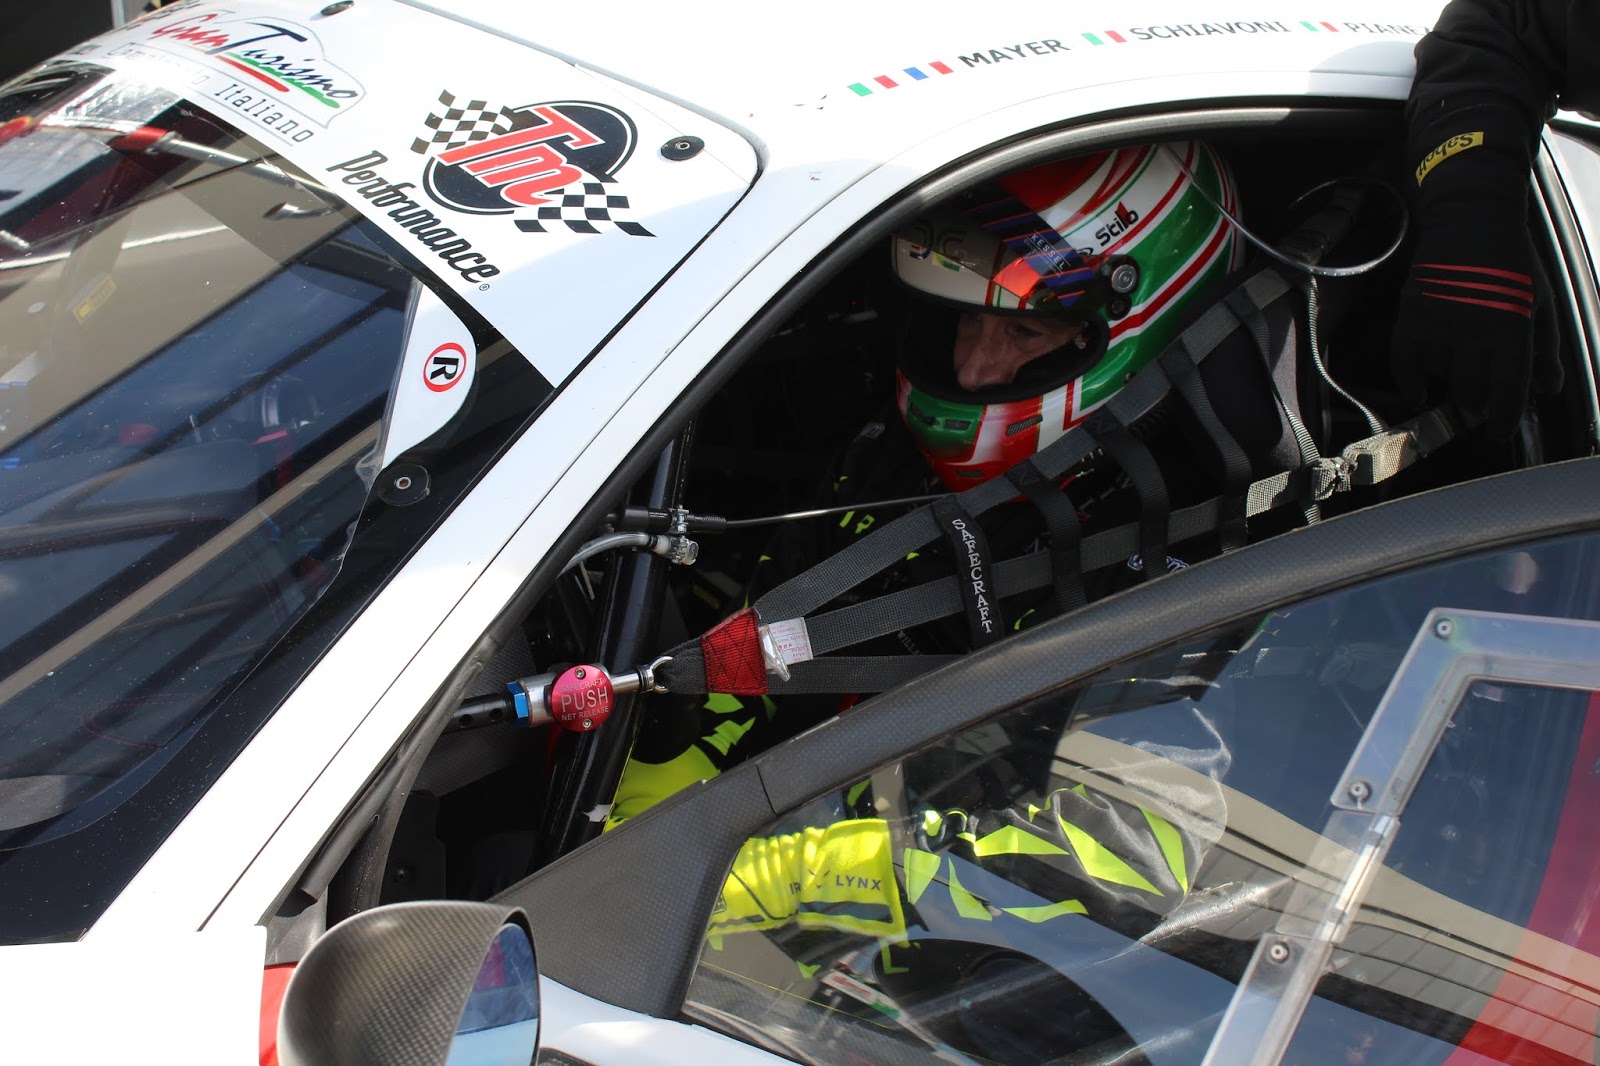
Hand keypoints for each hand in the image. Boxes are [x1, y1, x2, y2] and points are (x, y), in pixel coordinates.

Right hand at [1389, 217, 1558, 438]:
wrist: (1471, 219)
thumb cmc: (1513, 261)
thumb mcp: (1542, 302)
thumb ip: (1546, 348)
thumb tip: (1548, 389)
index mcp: (1512, 327)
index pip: (1507, 388)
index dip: (1504, 417)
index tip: (1499, 433)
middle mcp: (1473, 331)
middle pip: (1471, 390)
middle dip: (1476, 406)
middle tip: (1478, 409)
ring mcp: (1438, 325)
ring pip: (1442, 375)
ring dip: (1452, 382)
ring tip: (1460, 376)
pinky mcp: (1411, 317)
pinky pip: (1405, 363)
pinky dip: (1410, 382)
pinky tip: (1419, 393)